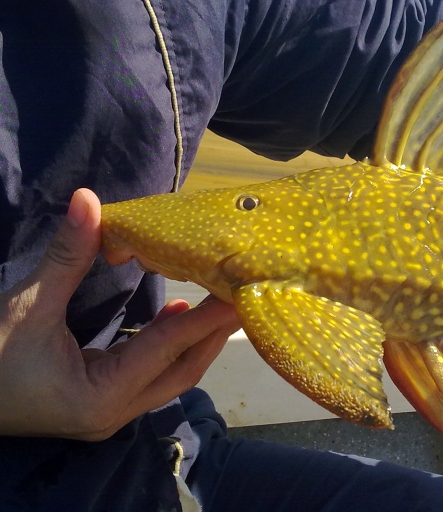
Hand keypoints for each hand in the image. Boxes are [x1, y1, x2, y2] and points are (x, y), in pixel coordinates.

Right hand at [0, 189, 239, 439]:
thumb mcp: (27, 304)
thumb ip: (66, 256)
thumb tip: (88, 200)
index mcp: (100, 397)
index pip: (167, 349)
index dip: (206, 319)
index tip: (242, 294)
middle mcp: (112, 414)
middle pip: (181, 373)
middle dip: (212, 335)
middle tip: (243, 297)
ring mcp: (107, 414)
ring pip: (168, 378)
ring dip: (193, 341)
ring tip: (219, 301)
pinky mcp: (100, 404)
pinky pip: (148, 376)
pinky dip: (167, 347)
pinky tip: (176, 315)